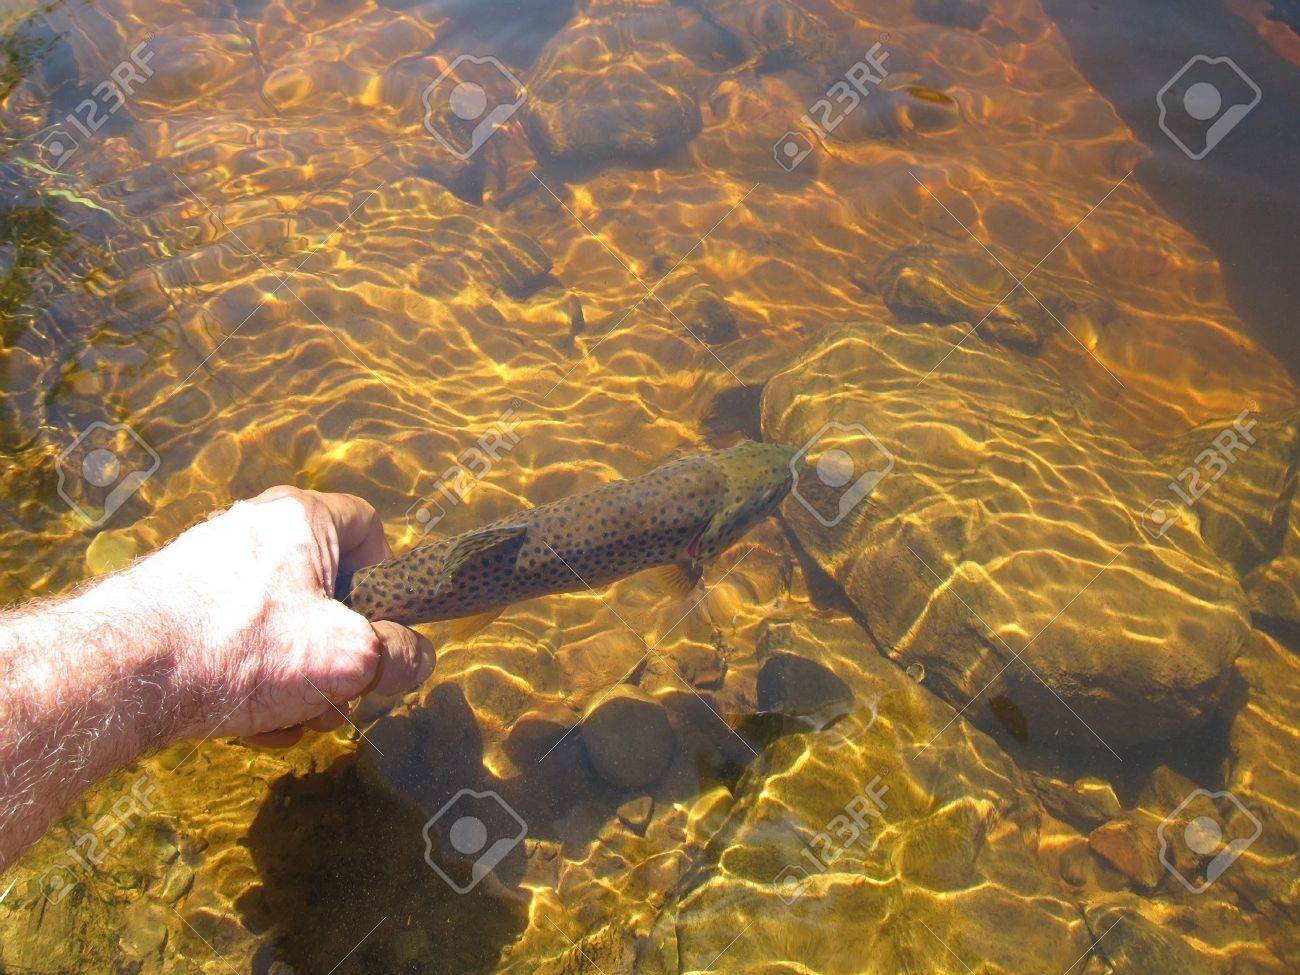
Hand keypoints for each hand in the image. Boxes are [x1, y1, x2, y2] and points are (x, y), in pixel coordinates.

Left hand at [134, 485, 432, 746]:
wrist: (117, 677)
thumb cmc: (242, 650)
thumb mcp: (352, 658)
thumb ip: (402, 656)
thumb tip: (412, 659)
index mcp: (301, 518)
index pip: (369, 526)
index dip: (386, 579)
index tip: (377, 628)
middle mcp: (252, 530)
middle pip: (326, 591)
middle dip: (338, 654)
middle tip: (333, 694)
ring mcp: (207, 568)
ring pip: (282, 626)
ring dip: (298, 680)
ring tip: (285, 719)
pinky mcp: (173, 607)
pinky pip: (237, 644)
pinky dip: (252, 683)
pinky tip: (247, 723)